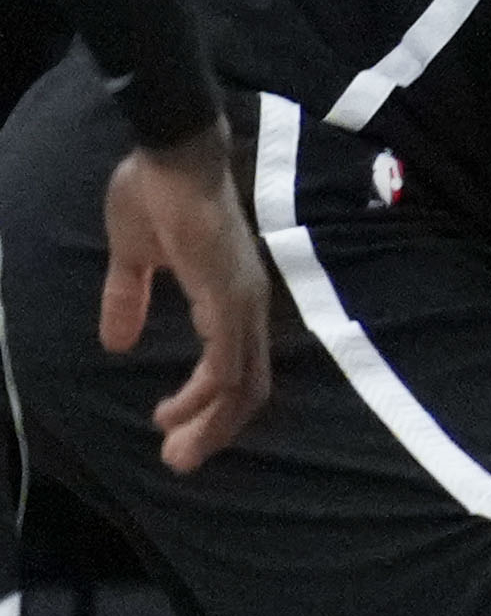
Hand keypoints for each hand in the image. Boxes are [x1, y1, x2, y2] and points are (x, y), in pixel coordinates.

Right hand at [97, 128, 276, 473]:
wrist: (170, 154)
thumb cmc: (155, 195)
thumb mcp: (134, 258)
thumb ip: (129, 298)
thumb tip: (117, 342)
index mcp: (229, 295)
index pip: (238, 364)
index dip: (211, 403)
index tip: (171, 429)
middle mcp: (246, 304)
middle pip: (249, 384)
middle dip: (216, 429)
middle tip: (179, 461)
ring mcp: (242, 300)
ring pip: (242, 381)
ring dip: (211, 423)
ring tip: (175, 453)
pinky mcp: (228, 295)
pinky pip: (227, 358)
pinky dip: (205, 394)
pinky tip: (174, 413)